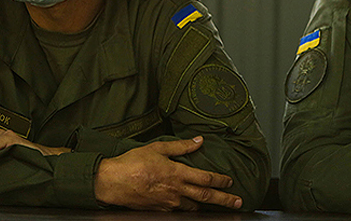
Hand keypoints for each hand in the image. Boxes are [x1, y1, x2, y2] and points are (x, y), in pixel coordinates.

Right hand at [94, 136, 241, 210]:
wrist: (111, 182)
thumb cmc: (132, 162)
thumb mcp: (158, 148)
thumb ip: (181, 146)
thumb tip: (199, 141)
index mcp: (176, 173)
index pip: (205, 179)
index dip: (220, 180)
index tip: (230, 181)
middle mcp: (175, 191)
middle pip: (205, 197)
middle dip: (224, 200)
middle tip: (238, 202)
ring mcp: (168, 203)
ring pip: (193, 207)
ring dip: (207, 207)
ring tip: (217, 206)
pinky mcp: (160, 210)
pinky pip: (179, 210)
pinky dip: (189, 209)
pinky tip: (192, 208)